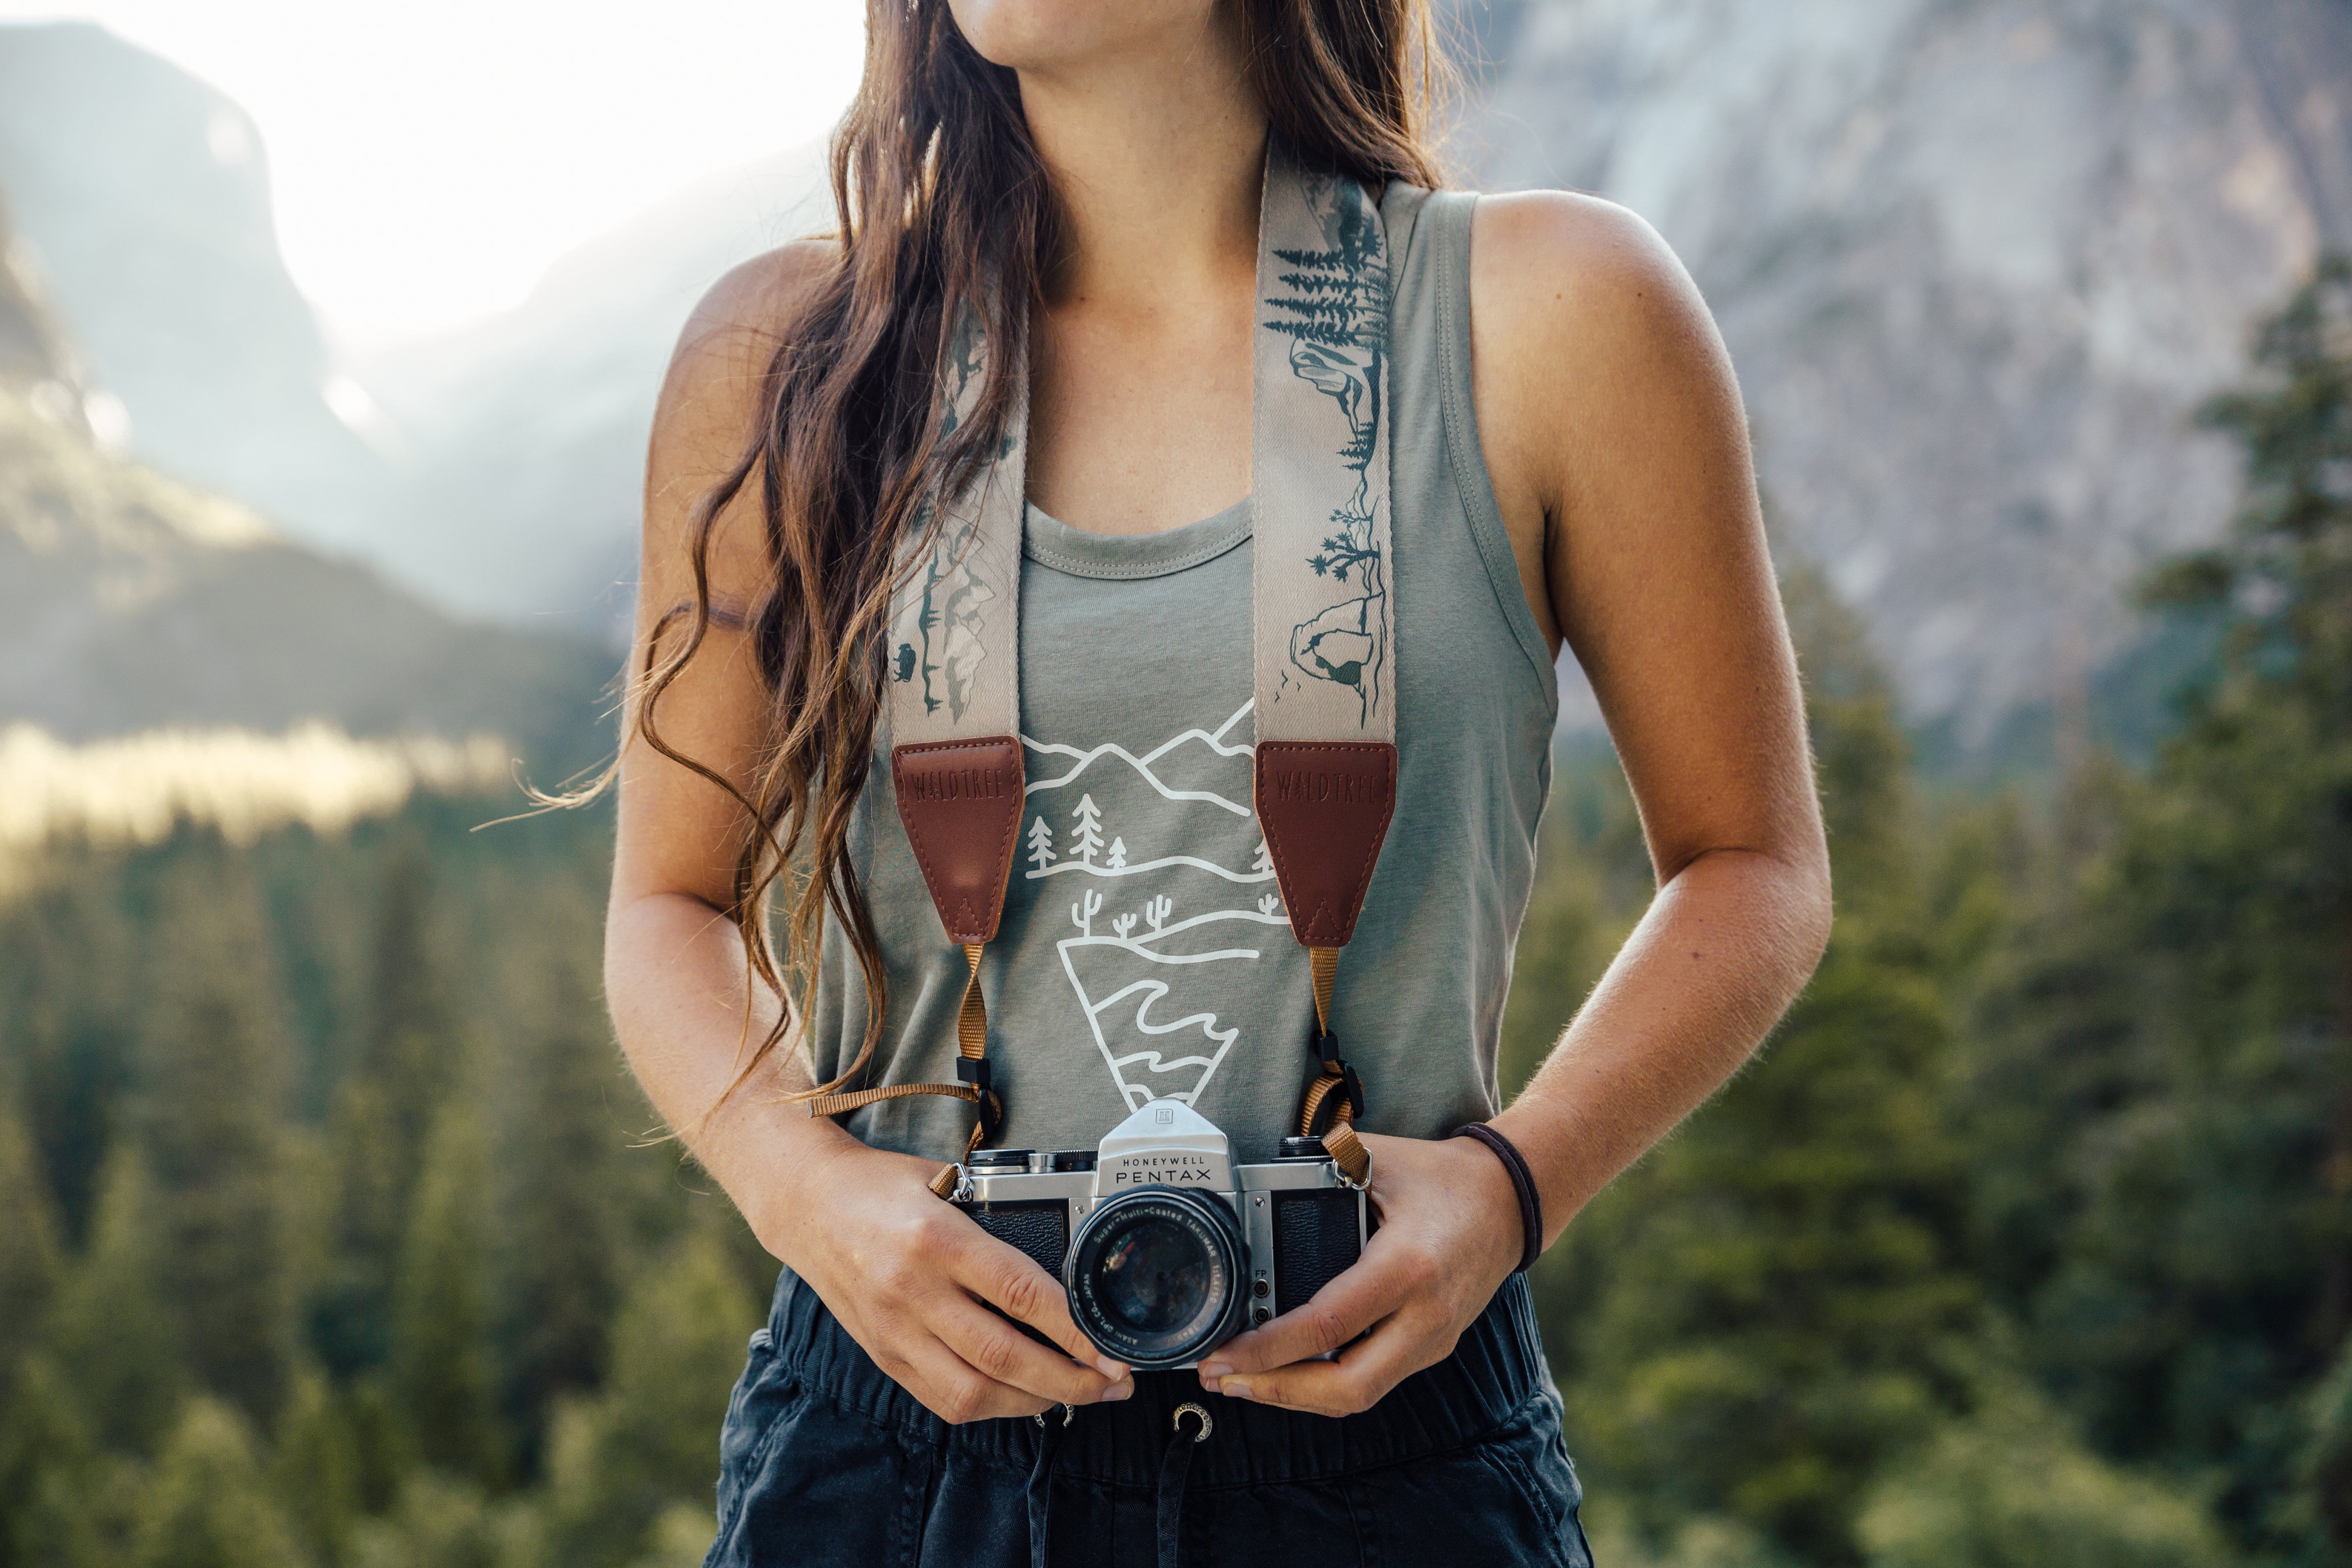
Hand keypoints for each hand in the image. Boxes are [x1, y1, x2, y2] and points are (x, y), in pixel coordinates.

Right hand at [766, 1136, 1133, 1422]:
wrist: (805, 1203)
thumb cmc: (881, 1185)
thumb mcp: (944, 1181)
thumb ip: (997, 1217)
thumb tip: (1063, 1253)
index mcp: (937, 1240)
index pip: (1019, 1293)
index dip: (1074, 1330)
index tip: (1112, 1349)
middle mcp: (913, 1292)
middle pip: (1003, 1356)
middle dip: (1071, 1380)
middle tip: (1114, 1383)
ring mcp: (894, 1332)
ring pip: (974, 1393)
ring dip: (1036, 1402)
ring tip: (1078, 1393)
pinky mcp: (884, 1356)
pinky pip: (944, 1401)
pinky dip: (992, 1407)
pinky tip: (1024, 1396)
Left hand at [1195, 1130, 1522, 1415]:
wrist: (1513, 1200)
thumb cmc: (1443, 1176)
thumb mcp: (1378, 1158)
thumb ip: (1319, 1167)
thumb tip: (1255, 1176)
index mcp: (1407, 1267)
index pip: (1327, 1325)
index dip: (1269, 1348)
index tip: (1223, 1353)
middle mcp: (1424, 1316)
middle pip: (1345, 1389)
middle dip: (1275, 1392)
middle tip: (1222, 1379)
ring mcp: (1433, 1340)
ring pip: (1359, 1395)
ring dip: (1296, 1397)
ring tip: (1242, 1381)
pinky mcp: (1433, 1349)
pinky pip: (1373, 1383)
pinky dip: (1325, 1386)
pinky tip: (1287, 1373)